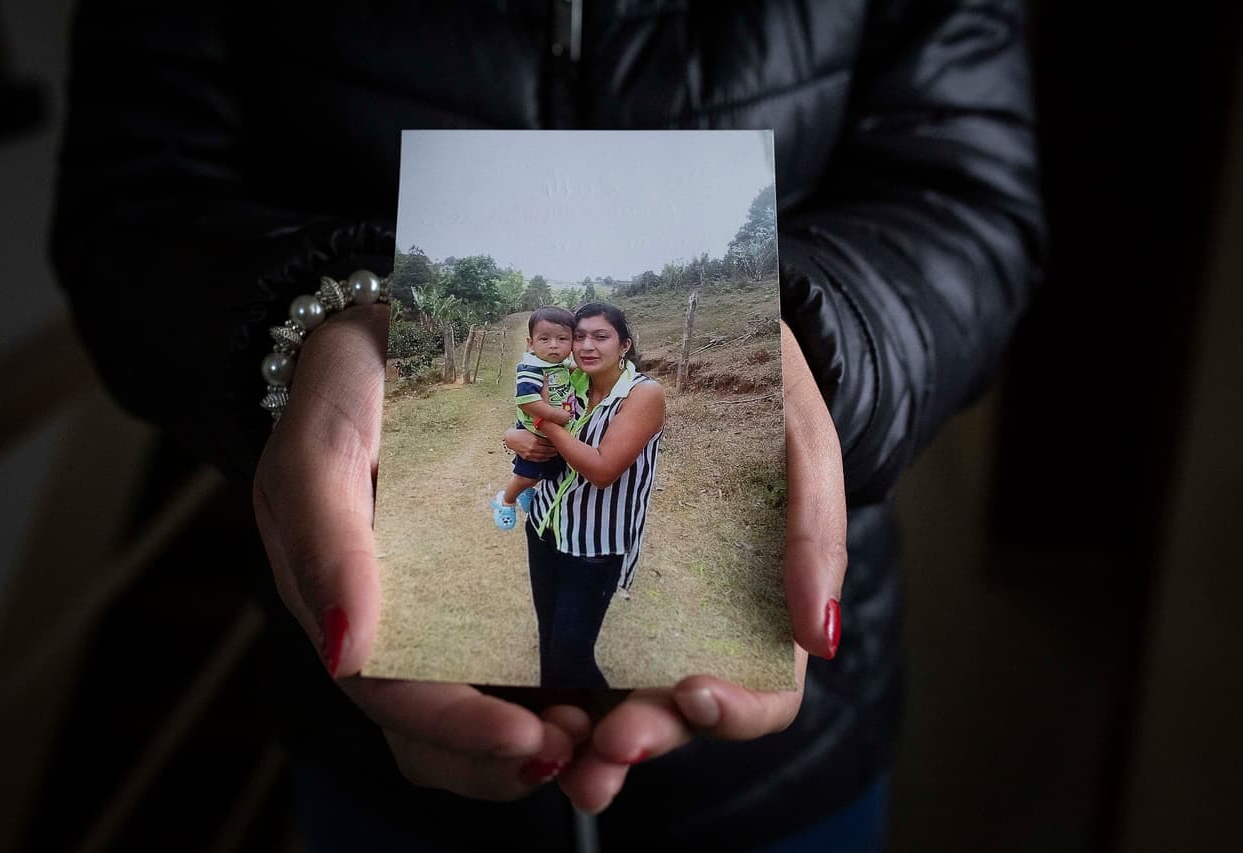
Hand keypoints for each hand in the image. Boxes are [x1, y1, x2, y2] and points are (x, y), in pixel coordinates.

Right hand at [253, 305, 575, 798]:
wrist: (377, 335)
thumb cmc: (341, 392)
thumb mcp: (319, 451)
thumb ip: (328, 545)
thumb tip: (346, 654)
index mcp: (343, 604)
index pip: (392, 693)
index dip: (457, 730)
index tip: (530, 741)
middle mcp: (390, 620)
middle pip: (436, 730)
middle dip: (505, 757)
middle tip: (584, 752)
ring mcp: (436, 605)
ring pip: (477, 705)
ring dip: (535, 736)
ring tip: (601, 732)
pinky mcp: (480, 583)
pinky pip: (515, 655)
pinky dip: (557, 685)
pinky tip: (603, 685)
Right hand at [505, 424, 557, 460]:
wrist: (511, 439)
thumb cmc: (521, 433)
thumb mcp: (531, 431)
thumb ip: (540, 433)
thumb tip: (550, 432)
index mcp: (536, 439)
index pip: (549, 442)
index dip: (555, 442)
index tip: (559, 442)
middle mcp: (534, 447)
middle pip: (548, 450)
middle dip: (555, 450)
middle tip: (559, 448)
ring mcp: (531, 453)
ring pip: (544, 456)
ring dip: (551, 455)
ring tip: (555, 453)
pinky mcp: (528, 457)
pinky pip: (538, 459)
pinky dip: (544, 459)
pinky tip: (548, 457)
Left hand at [555, 321, 846, 810]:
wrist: (698, 329)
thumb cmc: (768, 384)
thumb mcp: (804, 438)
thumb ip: (818, 529)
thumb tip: (820, 637)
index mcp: (767, 603)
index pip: (766, 687)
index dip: (738, 710)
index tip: (696, 691)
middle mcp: (704, 615)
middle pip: (680, 707)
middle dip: (644, 737)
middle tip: (602, 754)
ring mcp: (645, 599)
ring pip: (621, 693)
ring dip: (592, 734)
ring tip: (556, 748)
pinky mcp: (590, 572)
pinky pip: (573, 641)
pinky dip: (553, 680)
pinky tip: (526, 692)